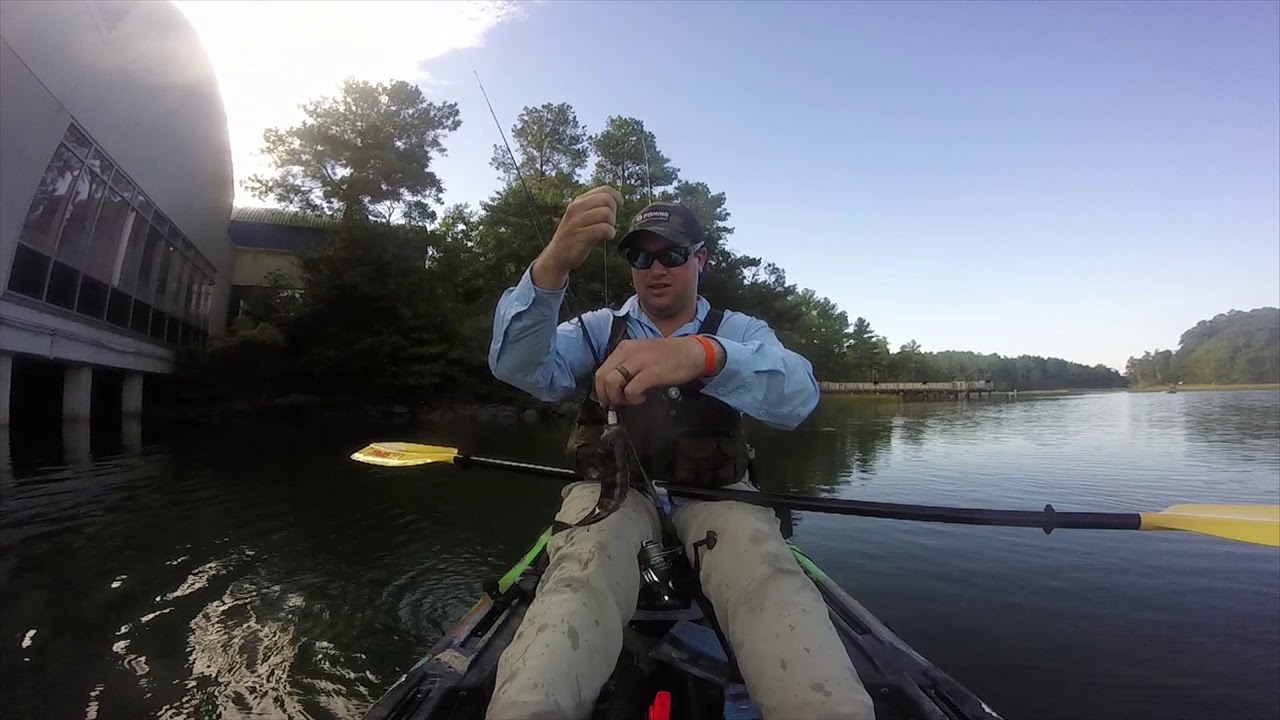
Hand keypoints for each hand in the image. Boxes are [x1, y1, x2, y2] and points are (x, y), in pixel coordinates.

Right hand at [531, 186, 624, 288]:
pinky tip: (605, 238)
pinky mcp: (581, 235)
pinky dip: (609, 233)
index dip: (616, 198)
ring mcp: (578, 221)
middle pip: (607, 199)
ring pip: (606, 213)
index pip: (605, 189)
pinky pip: (603, 228)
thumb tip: (618, 201)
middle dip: (614, 211)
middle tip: (609, 222)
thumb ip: (596, 207)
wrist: (557, 256)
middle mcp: (577, 208)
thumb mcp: (582, 216)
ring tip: (606, 231)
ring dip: (611, 223)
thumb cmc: (574, 237)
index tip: (616, 209)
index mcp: (579, 201)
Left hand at [594, 336, 723, 406]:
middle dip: (607, 396)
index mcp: (624, 348)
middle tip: (618, 404)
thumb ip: (626, 368)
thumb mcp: (642, 355)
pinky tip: (643, 397)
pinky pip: (631, 390)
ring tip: (631, 399)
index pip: (600, 371)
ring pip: (612, 383)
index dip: (601, 390)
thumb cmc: (668, 357)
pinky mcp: (651, 372)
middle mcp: (628, 352)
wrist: (693, 352)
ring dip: (618, 398)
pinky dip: (633, 399)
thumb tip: (613, 390)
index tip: (608, 400)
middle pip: (602, 378)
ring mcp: (639, 362)